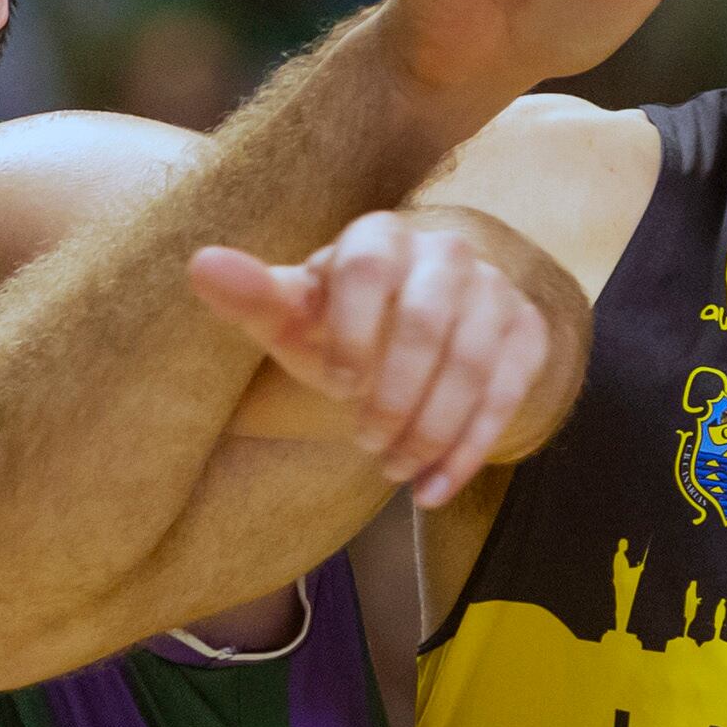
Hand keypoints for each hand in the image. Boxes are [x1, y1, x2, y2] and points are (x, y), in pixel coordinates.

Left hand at [191, 211, 561, 505]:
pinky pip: (508, 392)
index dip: (352, 327)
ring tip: (395, 469)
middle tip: (367, 441)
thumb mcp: (296, 317)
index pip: (369, 266)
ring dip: (433, 428)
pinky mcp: (525, 333)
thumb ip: (252, 296)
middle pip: (427, 320)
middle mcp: (445, 253)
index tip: (336, 384)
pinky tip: (434, 488)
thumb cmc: (342, 326)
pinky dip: (470, 449)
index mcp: (379, 237)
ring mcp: (493, 292)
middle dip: (396, 393)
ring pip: (473, 362)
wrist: (418, 334)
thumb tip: (201, 265)